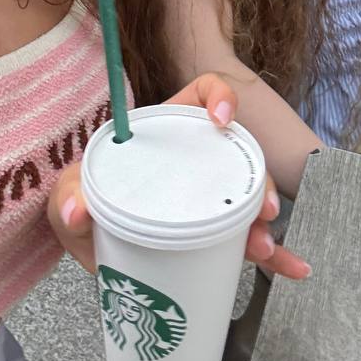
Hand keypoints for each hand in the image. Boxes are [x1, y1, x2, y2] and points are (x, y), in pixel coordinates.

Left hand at [47, 72, 311, 279]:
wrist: (88, 239)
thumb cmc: (84, 197)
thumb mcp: (70, 190)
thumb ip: (68, 194)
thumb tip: (78, 209)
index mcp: (167, 131)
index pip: (202, 93)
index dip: (219, 96)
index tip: (222, 119)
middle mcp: (197, 158)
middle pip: (240, 153)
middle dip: (259, 178)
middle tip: (261, 208)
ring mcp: (209, 196)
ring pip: (252, 198)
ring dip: (265, 221)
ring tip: (263, 246)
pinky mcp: (215, 235)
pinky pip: (251, 241)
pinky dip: (276, 256)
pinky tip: (293, 268)